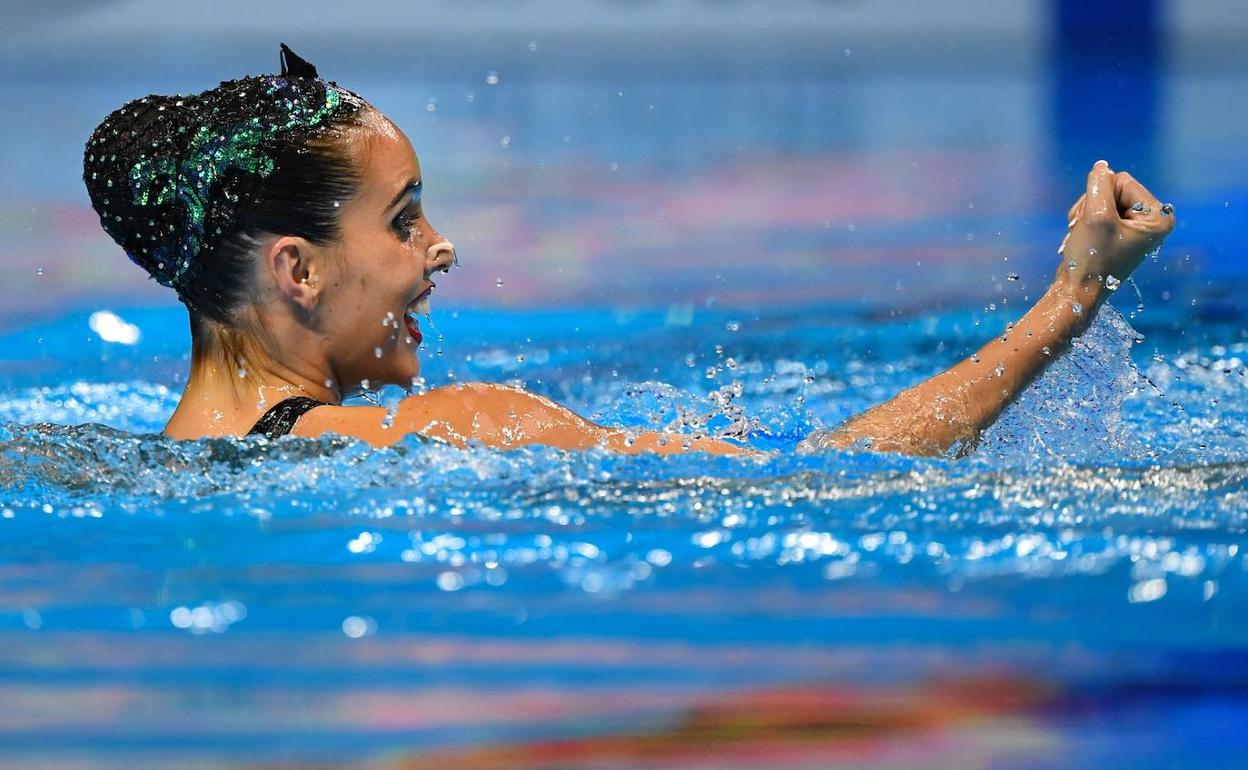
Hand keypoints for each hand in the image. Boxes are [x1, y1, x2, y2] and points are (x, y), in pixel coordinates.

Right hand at [1055, 160, 1174, 295]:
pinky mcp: (1120, 232)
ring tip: (1083, 235)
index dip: (1102, 197)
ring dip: (1086, 214)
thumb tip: (1101, 165)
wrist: (1077, 291)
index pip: (1123, 181)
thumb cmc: (1091, 258)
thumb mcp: (1095, 215)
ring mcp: (1135, 227)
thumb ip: (1099, 184)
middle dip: (1093, 206)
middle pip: (1114, 189)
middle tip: (1087, 230)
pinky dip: (1085, 221)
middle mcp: (1151, 220)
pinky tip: (1082, 237)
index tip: (1098, 224)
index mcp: (1157, 217)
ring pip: (1102, 199)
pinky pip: (1099, 211)